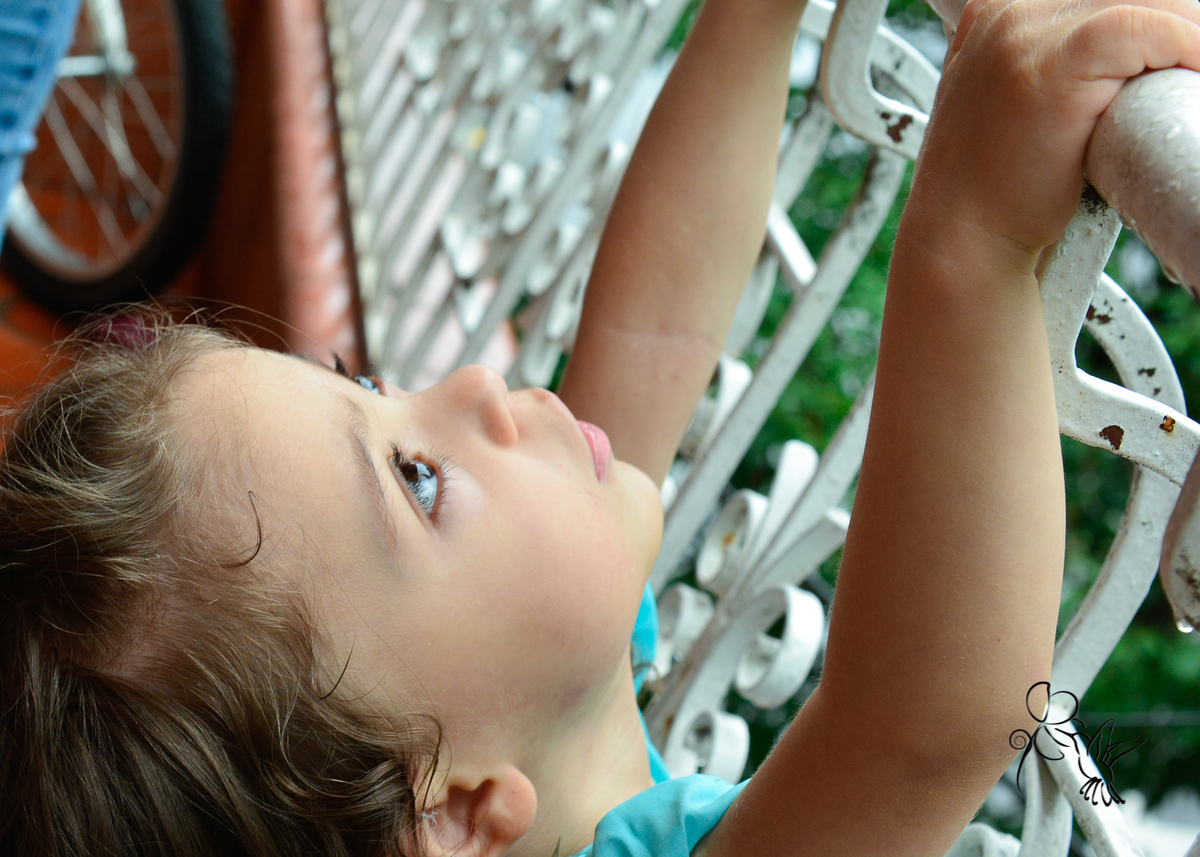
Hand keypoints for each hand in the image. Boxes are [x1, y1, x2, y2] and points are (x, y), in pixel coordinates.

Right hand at [910, 0, 1199, 264]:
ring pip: (1150, 4)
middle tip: (1191, 71)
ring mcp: (1026, 34)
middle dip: (1177, 27)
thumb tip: (1124, 66)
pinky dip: (1191, 46)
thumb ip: (1047, 68)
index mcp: (994, 13)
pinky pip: (1151, 28)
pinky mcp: (1057, 62)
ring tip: (1193, 80)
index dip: (1154, 20)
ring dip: (1191, 37)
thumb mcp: (1009, 106)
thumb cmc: (994, 191)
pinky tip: (1195, 76)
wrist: (962, 242)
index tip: (1182, 53)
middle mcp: (1007, 13)